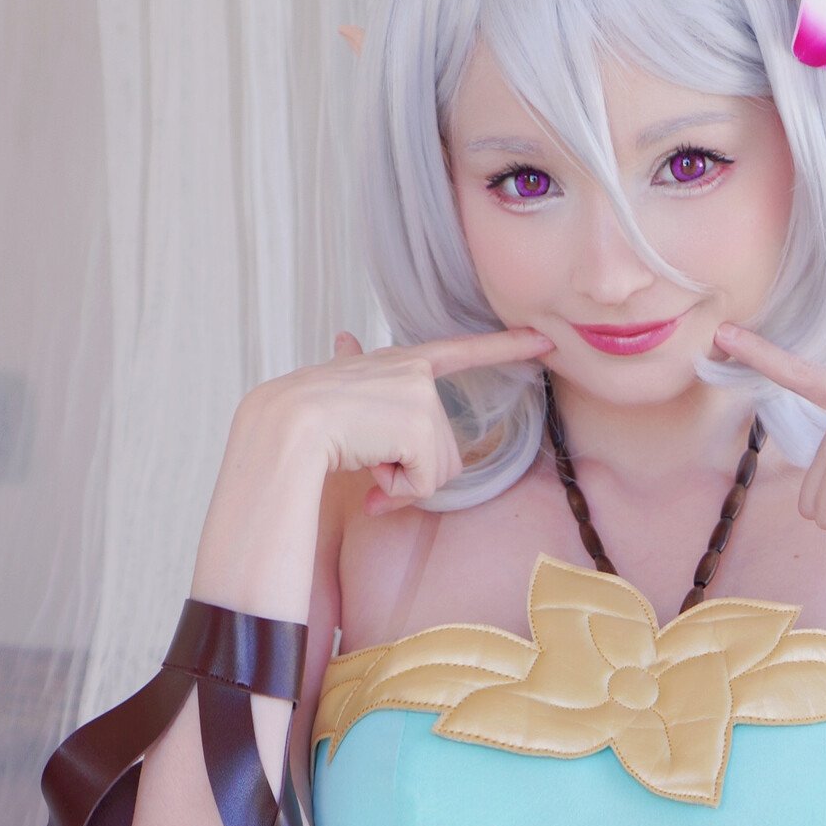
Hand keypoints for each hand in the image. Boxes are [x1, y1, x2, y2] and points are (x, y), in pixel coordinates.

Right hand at [228, 324, 553, 515]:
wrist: (282, 428)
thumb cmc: (299, 417)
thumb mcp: (334, 388)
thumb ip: (352, 367)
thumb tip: (344, 336)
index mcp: (396, 362)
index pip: (459, 351)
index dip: (504, 347)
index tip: (542, 340)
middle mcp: (412, 370)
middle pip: (444, 446)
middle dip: (412, 471)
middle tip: (371, 467)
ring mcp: (418, 394)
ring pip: (437, 468)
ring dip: (401, 480)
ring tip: (364, 462)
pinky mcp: (419, 422)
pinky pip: (425, 481)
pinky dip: (397, 488)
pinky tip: (367, 470)